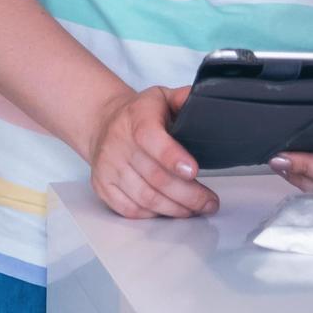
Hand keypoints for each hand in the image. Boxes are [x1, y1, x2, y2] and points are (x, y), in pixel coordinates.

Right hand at [84, 86, 218, 219]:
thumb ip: (183, 98)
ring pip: (145, 197)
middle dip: (188, 194)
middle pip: (155, 177)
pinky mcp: (103, 186)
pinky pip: (130, 209)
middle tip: (209, 202)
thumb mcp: (161, 97)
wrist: (103, 123)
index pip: (151, 138)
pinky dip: (153, 214)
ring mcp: (109, 168)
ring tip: (196, 209)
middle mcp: (118, 144)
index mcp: (136, 118)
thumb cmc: (139, 114)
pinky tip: (170, 210)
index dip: (172, 157)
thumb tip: (204, 98)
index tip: (193, 171)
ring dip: (175, 208)